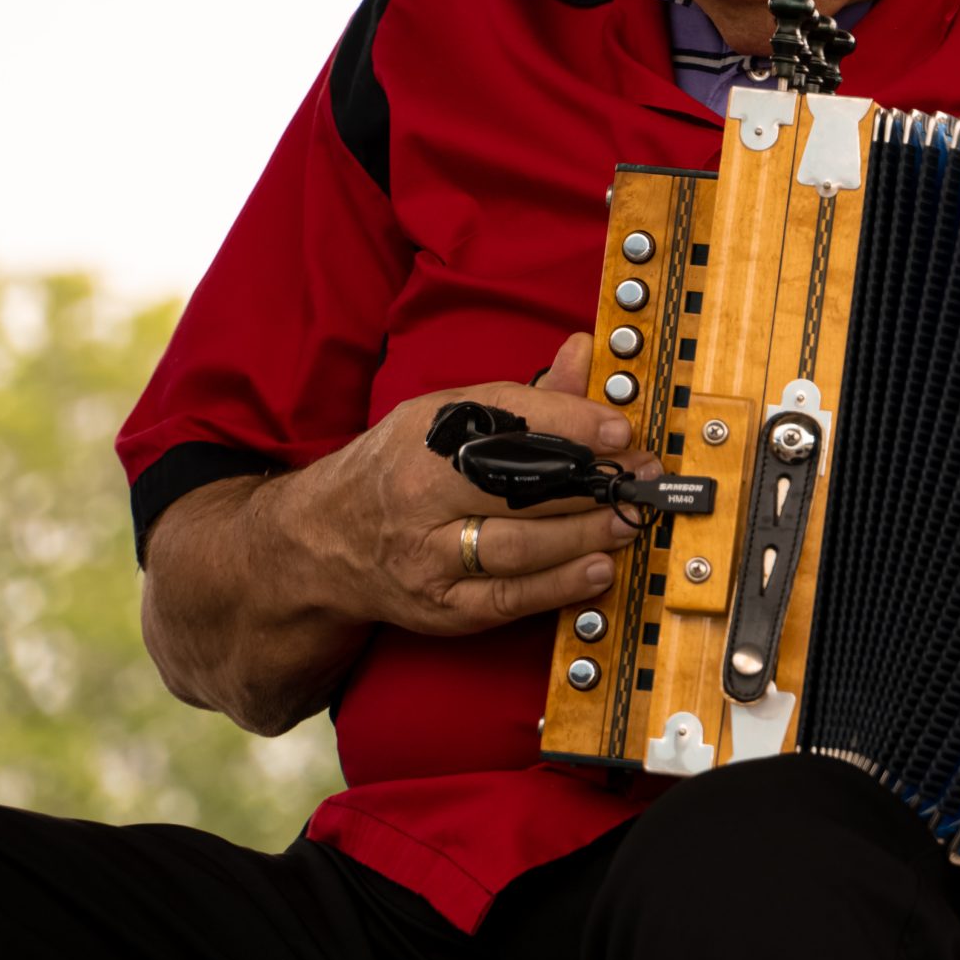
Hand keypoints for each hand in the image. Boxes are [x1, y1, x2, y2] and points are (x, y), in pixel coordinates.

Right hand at [287, 332, 655, 635]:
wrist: (318, 541)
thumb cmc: (395, 469)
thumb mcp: (444, 417)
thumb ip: (521, 396)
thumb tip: (582, 351)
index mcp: (424, 438)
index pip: (505, 424)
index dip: (569, 425)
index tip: (620, 428)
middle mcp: (420, 497)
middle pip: (516, 488)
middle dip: (589, 484)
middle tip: (641, 478)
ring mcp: (428, 558)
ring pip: (517, 548)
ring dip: (583, 535)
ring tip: (629, 520)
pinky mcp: (439, 608)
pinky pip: (507, 600)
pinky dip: (558, 586)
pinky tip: (598, 569)